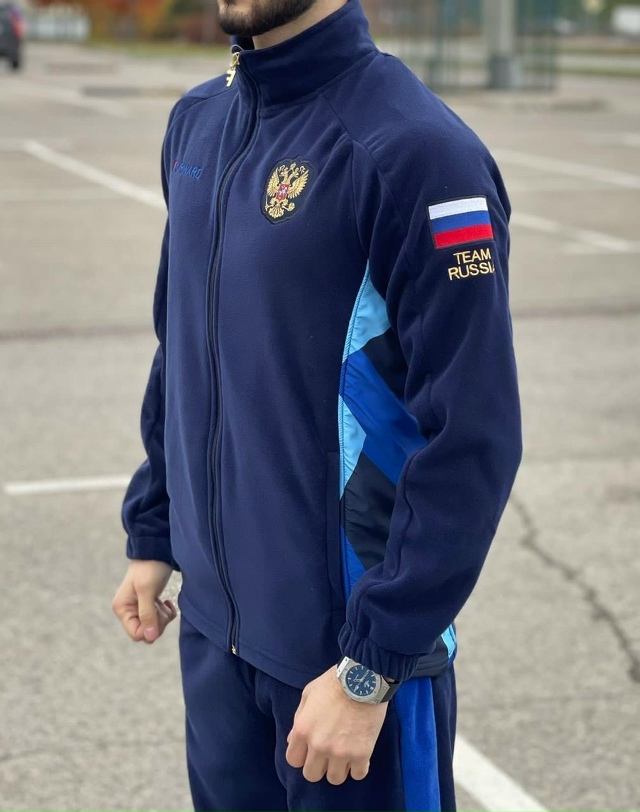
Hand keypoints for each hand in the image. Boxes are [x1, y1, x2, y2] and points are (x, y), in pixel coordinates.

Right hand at [112, 560, 176, 642]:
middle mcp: (127, 610)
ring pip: (153, 626)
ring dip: (163, 616)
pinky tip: (167, 602)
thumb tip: (150, 638)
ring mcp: (138, 607)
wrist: (157, 550)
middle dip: (158, 622)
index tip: (159, 613)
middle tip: (163, 606)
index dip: (151, 628)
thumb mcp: (147, 591)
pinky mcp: (148, 604)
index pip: (137, 634)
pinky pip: (158, 619)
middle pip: (146, 632)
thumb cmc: (150, 568)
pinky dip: (165, 613)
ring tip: (165, 602)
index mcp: (122, 608)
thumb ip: (148, 614)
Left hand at [286, 666, 387, 784]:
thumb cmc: (334, 683)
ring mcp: (340, 752)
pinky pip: (358, 775)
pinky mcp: (362, 754)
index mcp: (303, 730)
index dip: (301, 756)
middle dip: (318, 766)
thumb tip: (292, 740)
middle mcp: (319, 745)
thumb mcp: (309, 694)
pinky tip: (359, 755)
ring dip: (339, 768)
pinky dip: (358, 767)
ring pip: (335, 779)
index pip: (293, 760)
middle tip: (327, 754)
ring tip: (345, 755)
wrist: (363, 679)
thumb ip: (298, 718)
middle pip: (312, 775)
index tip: (310, 750)